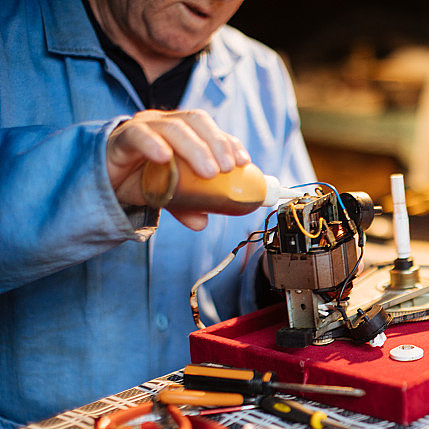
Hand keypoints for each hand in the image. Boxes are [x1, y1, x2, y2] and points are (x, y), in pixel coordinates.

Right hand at [106, 109, 250, 229]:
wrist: (101, 182)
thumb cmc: (139, 181)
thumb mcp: (169, 195)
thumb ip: (186, 205)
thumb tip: (202, 223)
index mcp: (182, 131)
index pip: (209, 128)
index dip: (228, 141)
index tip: (243, 162)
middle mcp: (164, 122)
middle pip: (196, 121)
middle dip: (216, 143)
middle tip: (228, 168)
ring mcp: (142, 127)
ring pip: (172, 128)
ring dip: (195, 149)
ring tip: (208, 172)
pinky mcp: (120, 138)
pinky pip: (137, 136)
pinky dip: (152, 144)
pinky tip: (164, 157)